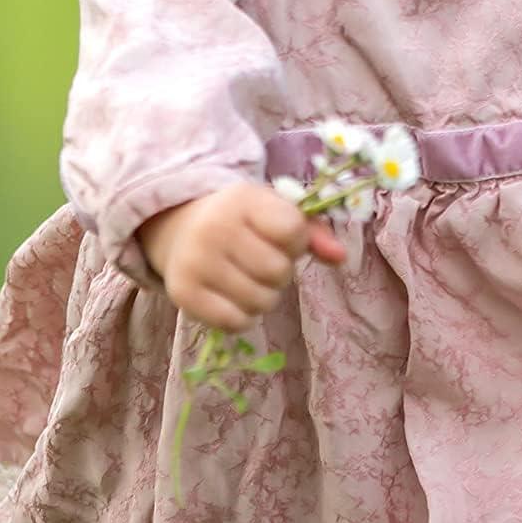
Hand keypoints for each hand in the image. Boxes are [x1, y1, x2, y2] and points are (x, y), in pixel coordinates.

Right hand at [137, 182, 347, 330]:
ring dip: (264, 296)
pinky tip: (233, 297)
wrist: (180, 227)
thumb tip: (341, 256)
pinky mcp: (183, 295)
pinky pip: (236, 323)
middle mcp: (215, 228)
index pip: (292, 230)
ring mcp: (196, 262)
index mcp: (243, 199)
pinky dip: (243, 317)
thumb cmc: (240, 220)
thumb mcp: (273, 210)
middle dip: (280, 272)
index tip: (283, 238)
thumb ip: (311, 232)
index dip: (296, 241)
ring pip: (261, 301)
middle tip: (262, 261)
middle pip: (278, 271)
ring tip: (249, 279)